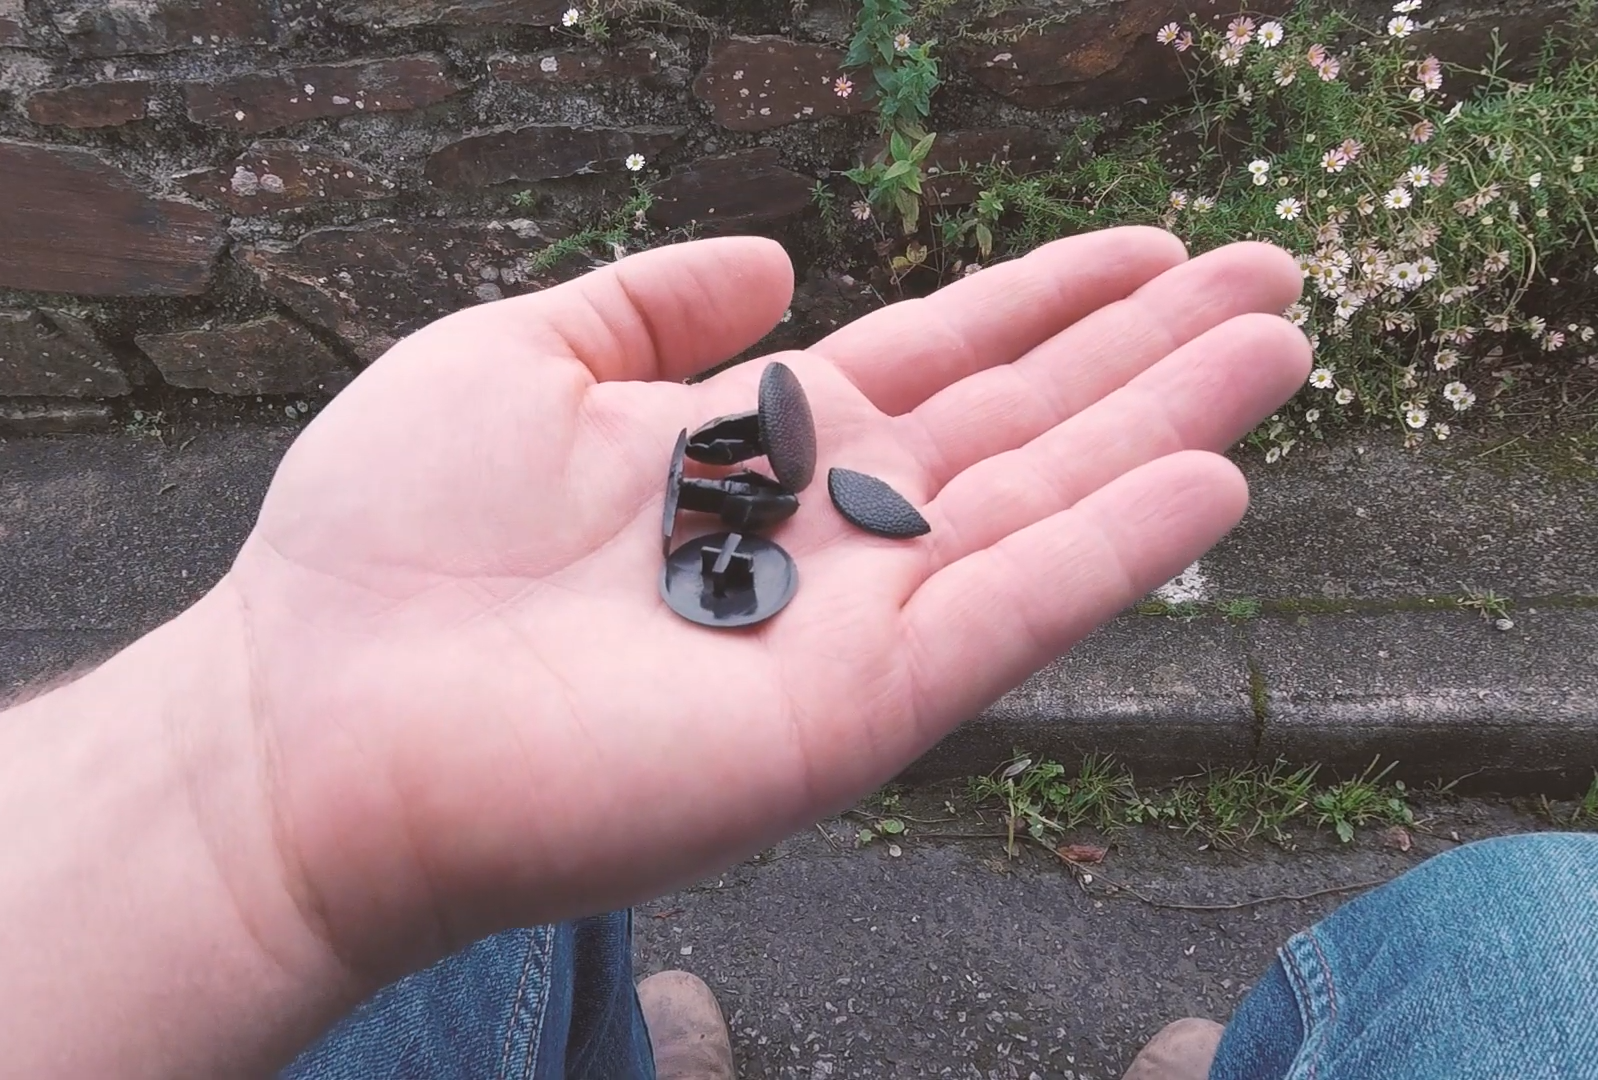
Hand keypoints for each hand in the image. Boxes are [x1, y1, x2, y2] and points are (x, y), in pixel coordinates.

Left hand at [205, 229, 1305, 975]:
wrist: (316, 722)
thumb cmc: (385, 540)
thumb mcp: (514, 355)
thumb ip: (648, 304)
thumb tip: (772, 258)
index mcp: (749, 446)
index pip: (936, 357)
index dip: (1046, 298)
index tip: (1149, 240)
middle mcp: (820, 534)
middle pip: (1021, 423)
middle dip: (1149, 348)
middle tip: (1276, 274)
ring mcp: (845, 625)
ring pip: (1045, 508)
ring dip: (1169, 428)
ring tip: (1281, 347)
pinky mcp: (847, 714)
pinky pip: (1008, 621)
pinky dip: (1114, 554)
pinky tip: (1210, 483)